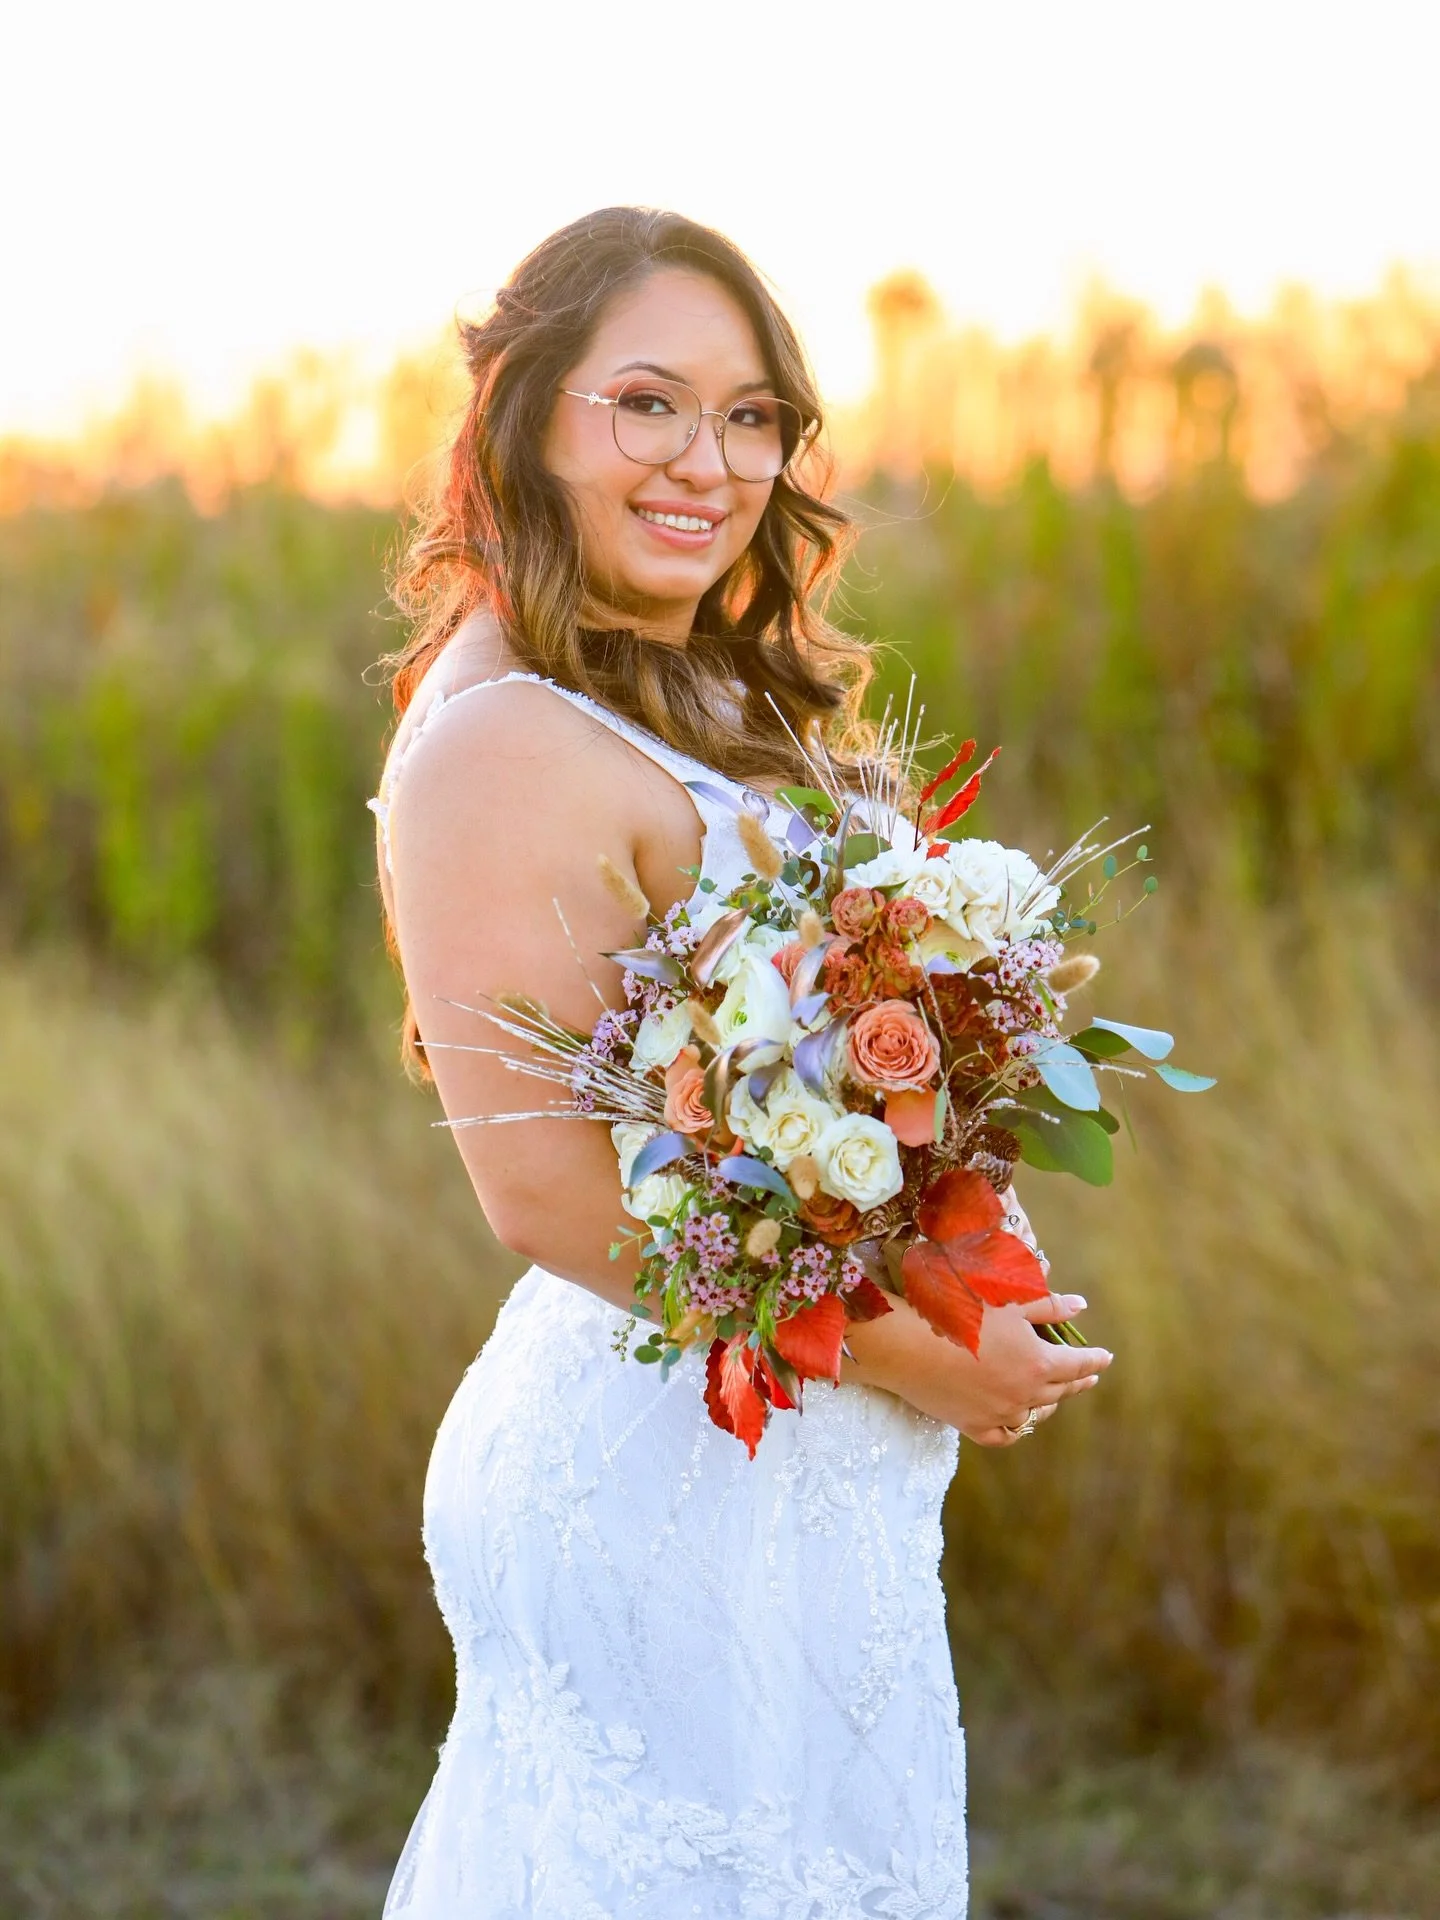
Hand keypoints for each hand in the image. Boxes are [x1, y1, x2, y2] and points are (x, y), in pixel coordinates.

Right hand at [840, 1286, 1111, 1446]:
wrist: (909, 1345)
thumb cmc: (959, 1313)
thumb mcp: (1008, 1302)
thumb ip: (1048, 1306)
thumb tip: (1081, 1306)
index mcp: (1038, 1362)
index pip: (1078, 1364)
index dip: (1094, 1359)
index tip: (1106, 1357)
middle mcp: (1024, 1394)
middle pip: (1060, 1391)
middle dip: (1077, 1381)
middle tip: (1088, 1376)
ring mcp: (999, 1414)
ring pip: (1034, 1415)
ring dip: (1048, 1404)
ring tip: (1054, 1397)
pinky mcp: (973, 1426)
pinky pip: (1004, 1435)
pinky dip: (1015, 1428)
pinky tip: (1019, 1421)